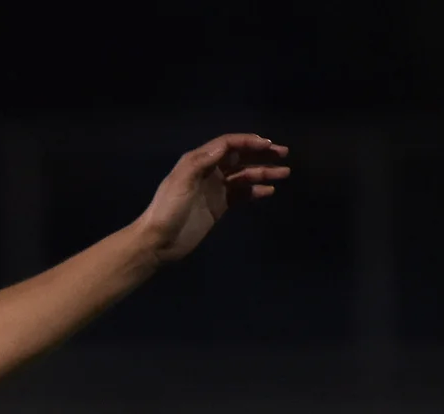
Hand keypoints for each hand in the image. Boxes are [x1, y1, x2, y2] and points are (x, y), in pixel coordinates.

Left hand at [136, 132, 289, 262]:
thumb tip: (227, 145)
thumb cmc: (167, 209)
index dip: (248, 142)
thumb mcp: (182, 180)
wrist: (158, 241)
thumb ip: (203, 161)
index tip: (268, 144)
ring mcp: (216, 189)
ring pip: (245, 176)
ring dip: (264, 172)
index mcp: (199, 161)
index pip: (228, 144)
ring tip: (285, 173)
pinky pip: (242, 195)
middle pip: (240, 157)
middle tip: (284, 154)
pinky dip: (256, 191)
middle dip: (262, 154)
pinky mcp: (219, 207)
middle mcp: (210, 171)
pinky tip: (269, 191)